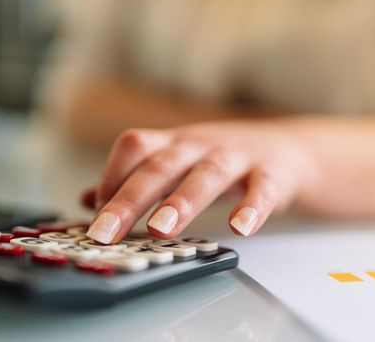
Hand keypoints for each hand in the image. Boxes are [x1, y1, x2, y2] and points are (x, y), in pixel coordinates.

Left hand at [82, 121, 317, 243]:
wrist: (288, 150)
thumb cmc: (222, 160)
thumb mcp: (178, 163)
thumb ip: (136, 180)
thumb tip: (86, 200)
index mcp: (174, 143)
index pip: (134, 147)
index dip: (111, 177)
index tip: (94, 215)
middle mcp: (200, 145)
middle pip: (162, 164)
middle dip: (130, 197)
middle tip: (106, 231)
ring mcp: (237, 156)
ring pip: (207, 174)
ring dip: (182, 200)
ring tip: (160, 229)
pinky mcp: (272, 173)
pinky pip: (262, 188)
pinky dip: (251, 208)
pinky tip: (239, 229)